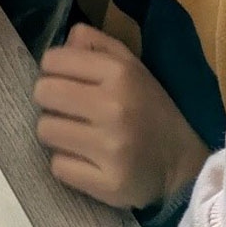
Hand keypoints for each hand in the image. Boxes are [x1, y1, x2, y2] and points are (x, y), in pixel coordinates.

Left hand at [34, 22, 207, 209]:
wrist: (182, 161)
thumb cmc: (147, 106)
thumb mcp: (129, 64)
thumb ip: (94, 43)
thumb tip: (63, 42)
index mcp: (119, 72)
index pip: (52, 60)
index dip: (53, 69)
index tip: (65, 79)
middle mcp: (115, 107)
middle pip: (43, 93)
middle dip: (50, 100)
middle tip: (68, 108)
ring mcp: (112, 148)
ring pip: (45, 131)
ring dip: (57, 132)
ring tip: (77, 134)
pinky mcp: (110, 184)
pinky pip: (58, 167)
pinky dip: (67, 164)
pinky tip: (86, 159)